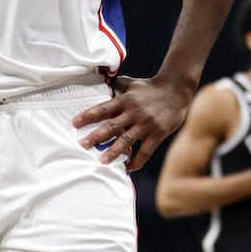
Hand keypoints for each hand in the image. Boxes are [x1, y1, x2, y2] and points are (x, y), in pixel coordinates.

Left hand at [73, 74, 192, 171]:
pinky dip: (136, 161)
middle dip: (95, 136)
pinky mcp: (158, 133)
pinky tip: (127, 168)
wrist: (177, 90)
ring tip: (102, 161)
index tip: (73, 123)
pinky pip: (145, 151)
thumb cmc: (151, 87)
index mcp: (126, 99)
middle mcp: (134, 112)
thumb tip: (100, 85)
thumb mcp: (132, 83)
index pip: (103, 108)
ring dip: (113, 152)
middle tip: (81, 145)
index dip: (88, 115)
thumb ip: (117, 86)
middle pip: (111, 126)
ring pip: (126, 140)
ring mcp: (146, 124)